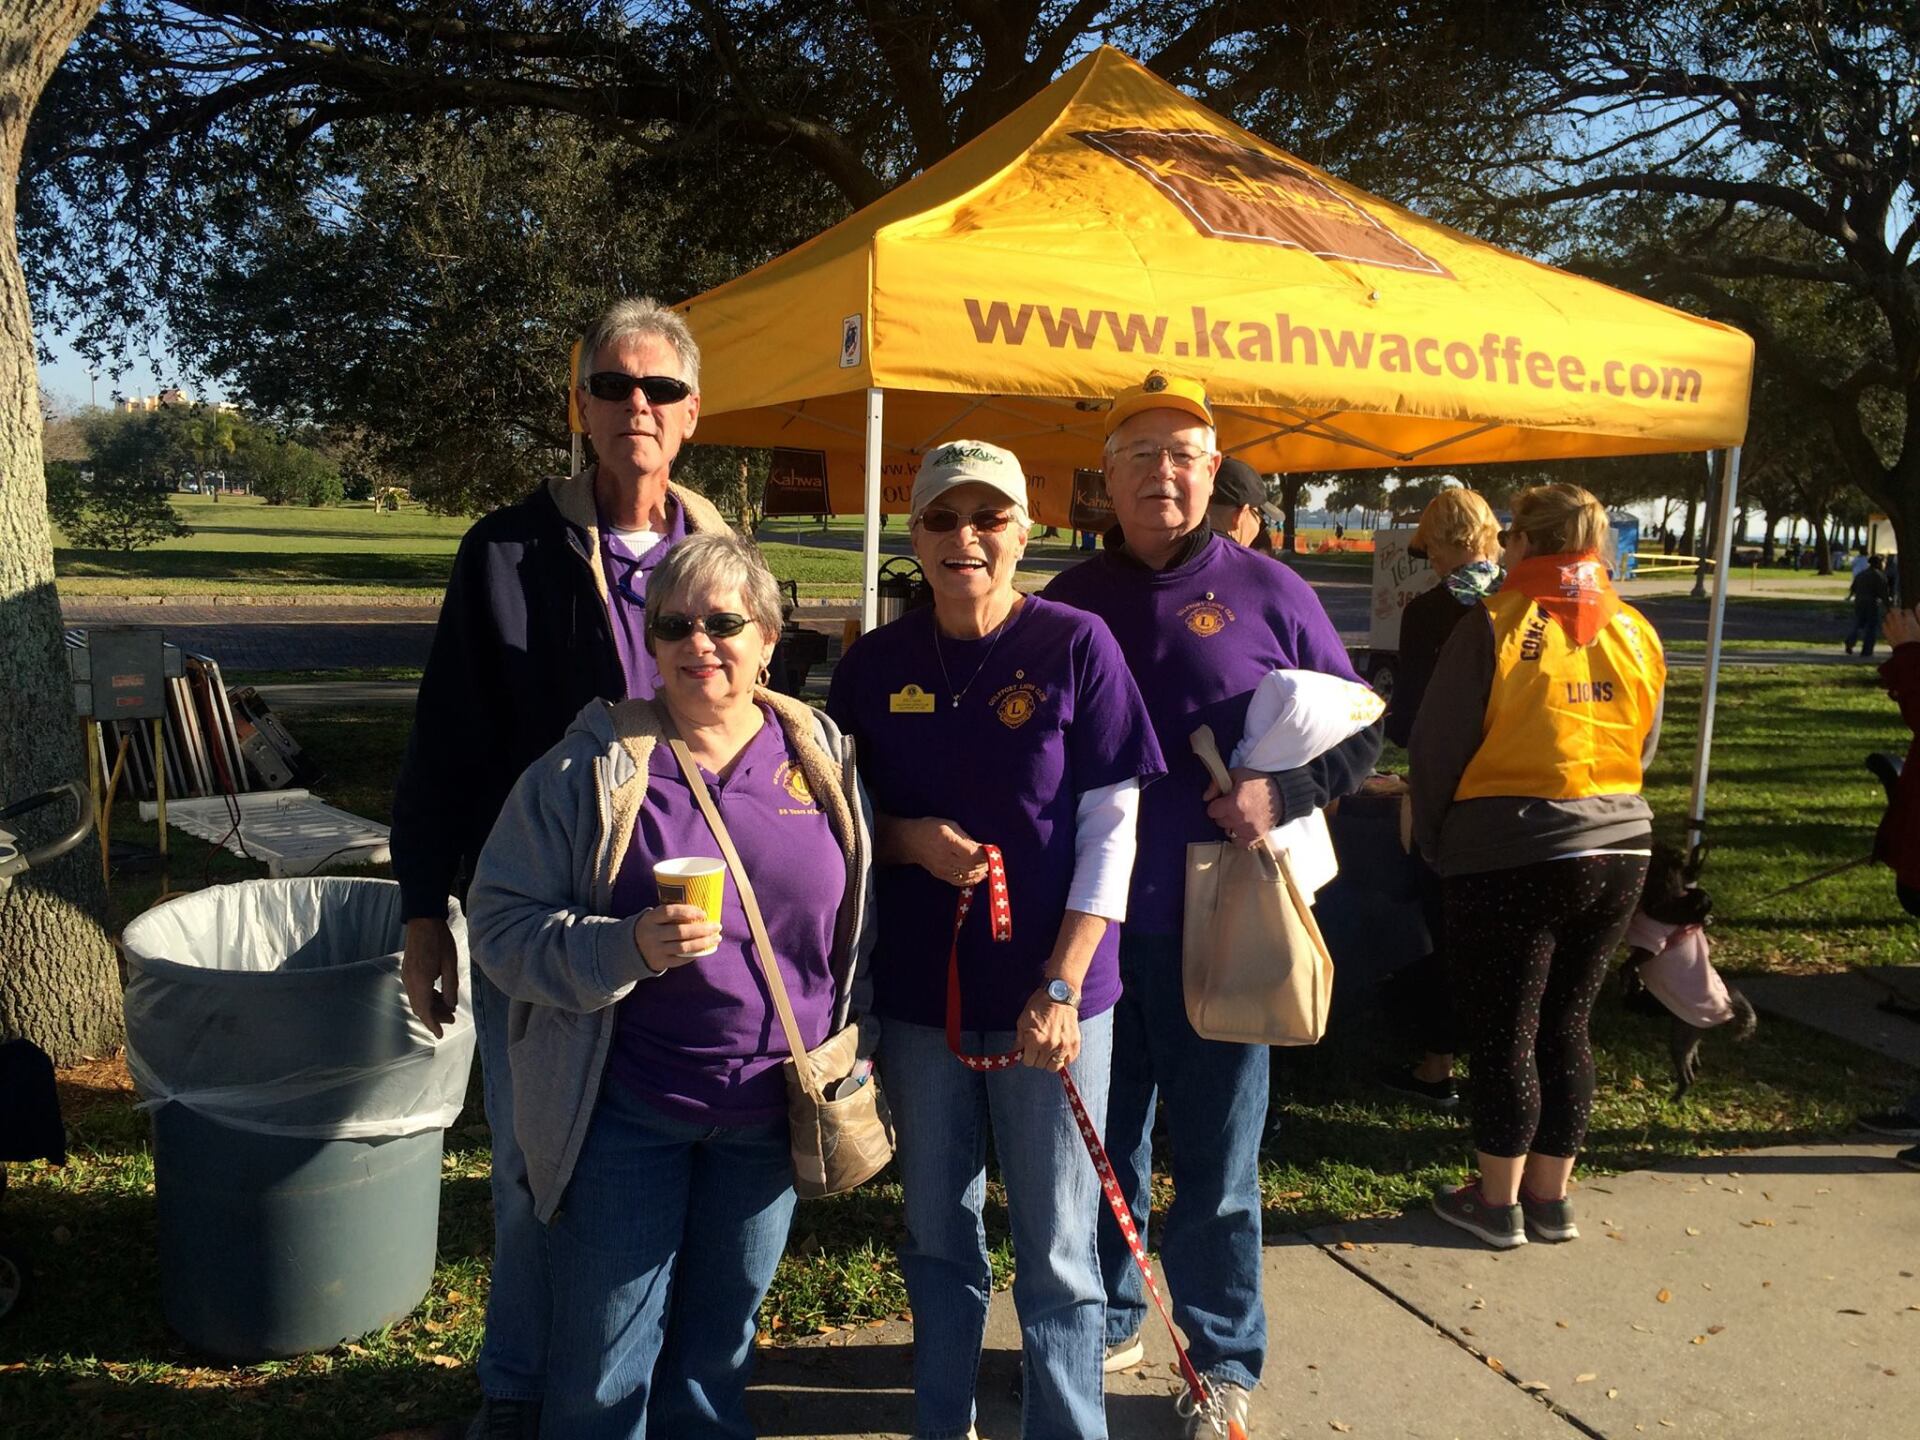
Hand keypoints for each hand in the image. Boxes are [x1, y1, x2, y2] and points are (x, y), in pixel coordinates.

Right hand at [402, 916, 459, 1038]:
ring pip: (417, 1000)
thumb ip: (450, 987)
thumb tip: (450, 1006)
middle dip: (434, 1017)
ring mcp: (406, 976)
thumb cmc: (440, 940)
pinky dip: (426, 998)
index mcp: (420, 981)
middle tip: (451, 1020)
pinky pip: (415, 991)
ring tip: (448, 1009)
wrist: (423, 921)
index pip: (425, 1010)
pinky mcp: (408, 971)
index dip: (433, 1024)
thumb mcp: (451, 964)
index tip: (440, 1034)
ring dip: (431, 1007)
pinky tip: (439, 996)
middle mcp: (410, 981)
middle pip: (420, 1007)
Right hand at [633, 904, 720, 972]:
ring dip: (703, 943)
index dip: (687, 911)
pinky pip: (680, 960)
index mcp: (650, 919)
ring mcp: (655, 950)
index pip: (669, 912)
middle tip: (717, 926)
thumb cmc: (653, 927)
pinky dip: (694, 954)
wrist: (631, 949)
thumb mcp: (654, 917)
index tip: (703, 912)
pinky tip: (705, 949)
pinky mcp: (660, 962)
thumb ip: (672, 913)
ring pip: (683, 947)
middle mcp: (651, 934)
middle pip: (680, 932)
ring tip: (716, 938)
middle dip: (702, 929)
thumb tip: (703, 908)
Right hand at [906, 817, 989, 887]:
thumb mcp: (950, 825)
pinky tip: (979, 875)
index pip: (972, 854)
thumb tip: (982, 849)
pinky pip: (960, 882)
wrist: (910, 841)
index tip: (990, 851)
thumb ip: (966, 838)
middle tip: (992, 858)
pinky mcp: (941, 875)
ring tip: (987, 865)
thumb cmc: (931, 828)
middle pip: (971, 866)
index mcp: (947, 842)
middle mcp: (945, 858)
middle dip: (985, 863)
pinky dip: (972, 879)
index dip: (984, 855)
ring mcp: (942, 869)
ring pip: (967, 875)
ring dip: (980, 871)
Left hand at [1016, 985, 1080, 1069]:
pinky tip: (1060, 1048)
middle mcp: (1049, 1046)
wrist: (1060, 995)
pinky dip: (1063, 1058)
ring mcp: (1064, 1047)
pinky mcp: (1075, 1046)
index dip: (1027, 1055)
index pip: (1028, 1062)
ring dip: (1050, 1060)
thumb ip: (1019, 1041)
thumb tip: (1016, 1054)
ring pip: (1054, 1067)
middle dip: (1038, 1057)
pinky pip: (1067, 1062)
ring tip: (1049, 1049)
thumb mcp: (1022, 1021)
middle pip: (1040, 1065)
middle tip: (1040, 1045)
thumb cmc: (1039, 1006)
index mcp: (1034, 1040)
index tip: (1029, 1048)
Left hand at [1203, 766, 1282, 848]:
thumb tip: (1206, 797)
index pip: (1212, 811)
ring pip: (1228, 831)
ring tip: (1240, 815)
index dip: (1216, 805)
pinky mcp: (1257, 836)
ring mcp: (1249, 829)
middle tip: (1233, 806)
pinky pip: (1240, 843)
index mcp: (1234, 804)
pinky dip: (1239, 837)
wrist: (1282, 790)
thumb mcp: (1236, 774)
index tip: (1222, 801)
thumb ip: (1216, 784)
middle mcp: (1240, 819)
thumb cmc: (1258, 781)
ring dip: (1231, 824)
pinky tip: (1242, 828)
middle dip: (1224, 813)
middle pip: (1220, 821)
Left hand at [1886, 604, 1919, 649]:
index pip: (1907, 610)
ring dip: (1891, 616)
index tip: (1911, 616)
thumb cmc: (1918, 642)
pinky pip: (1883, 625)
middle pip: (1894, 610)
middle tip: (1902, 615)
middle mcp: (1898, 622)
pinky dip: (1886, 624)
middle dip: (1898, 611)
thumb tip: (1918, 604)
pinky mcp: (1887, 634)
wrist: (1910, 654)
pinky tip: (1891, 626)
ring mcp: (1891, 628)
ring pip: (1888, 616)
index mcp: (1909, 621)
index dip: (1909, 613)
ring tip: (1897, 620)